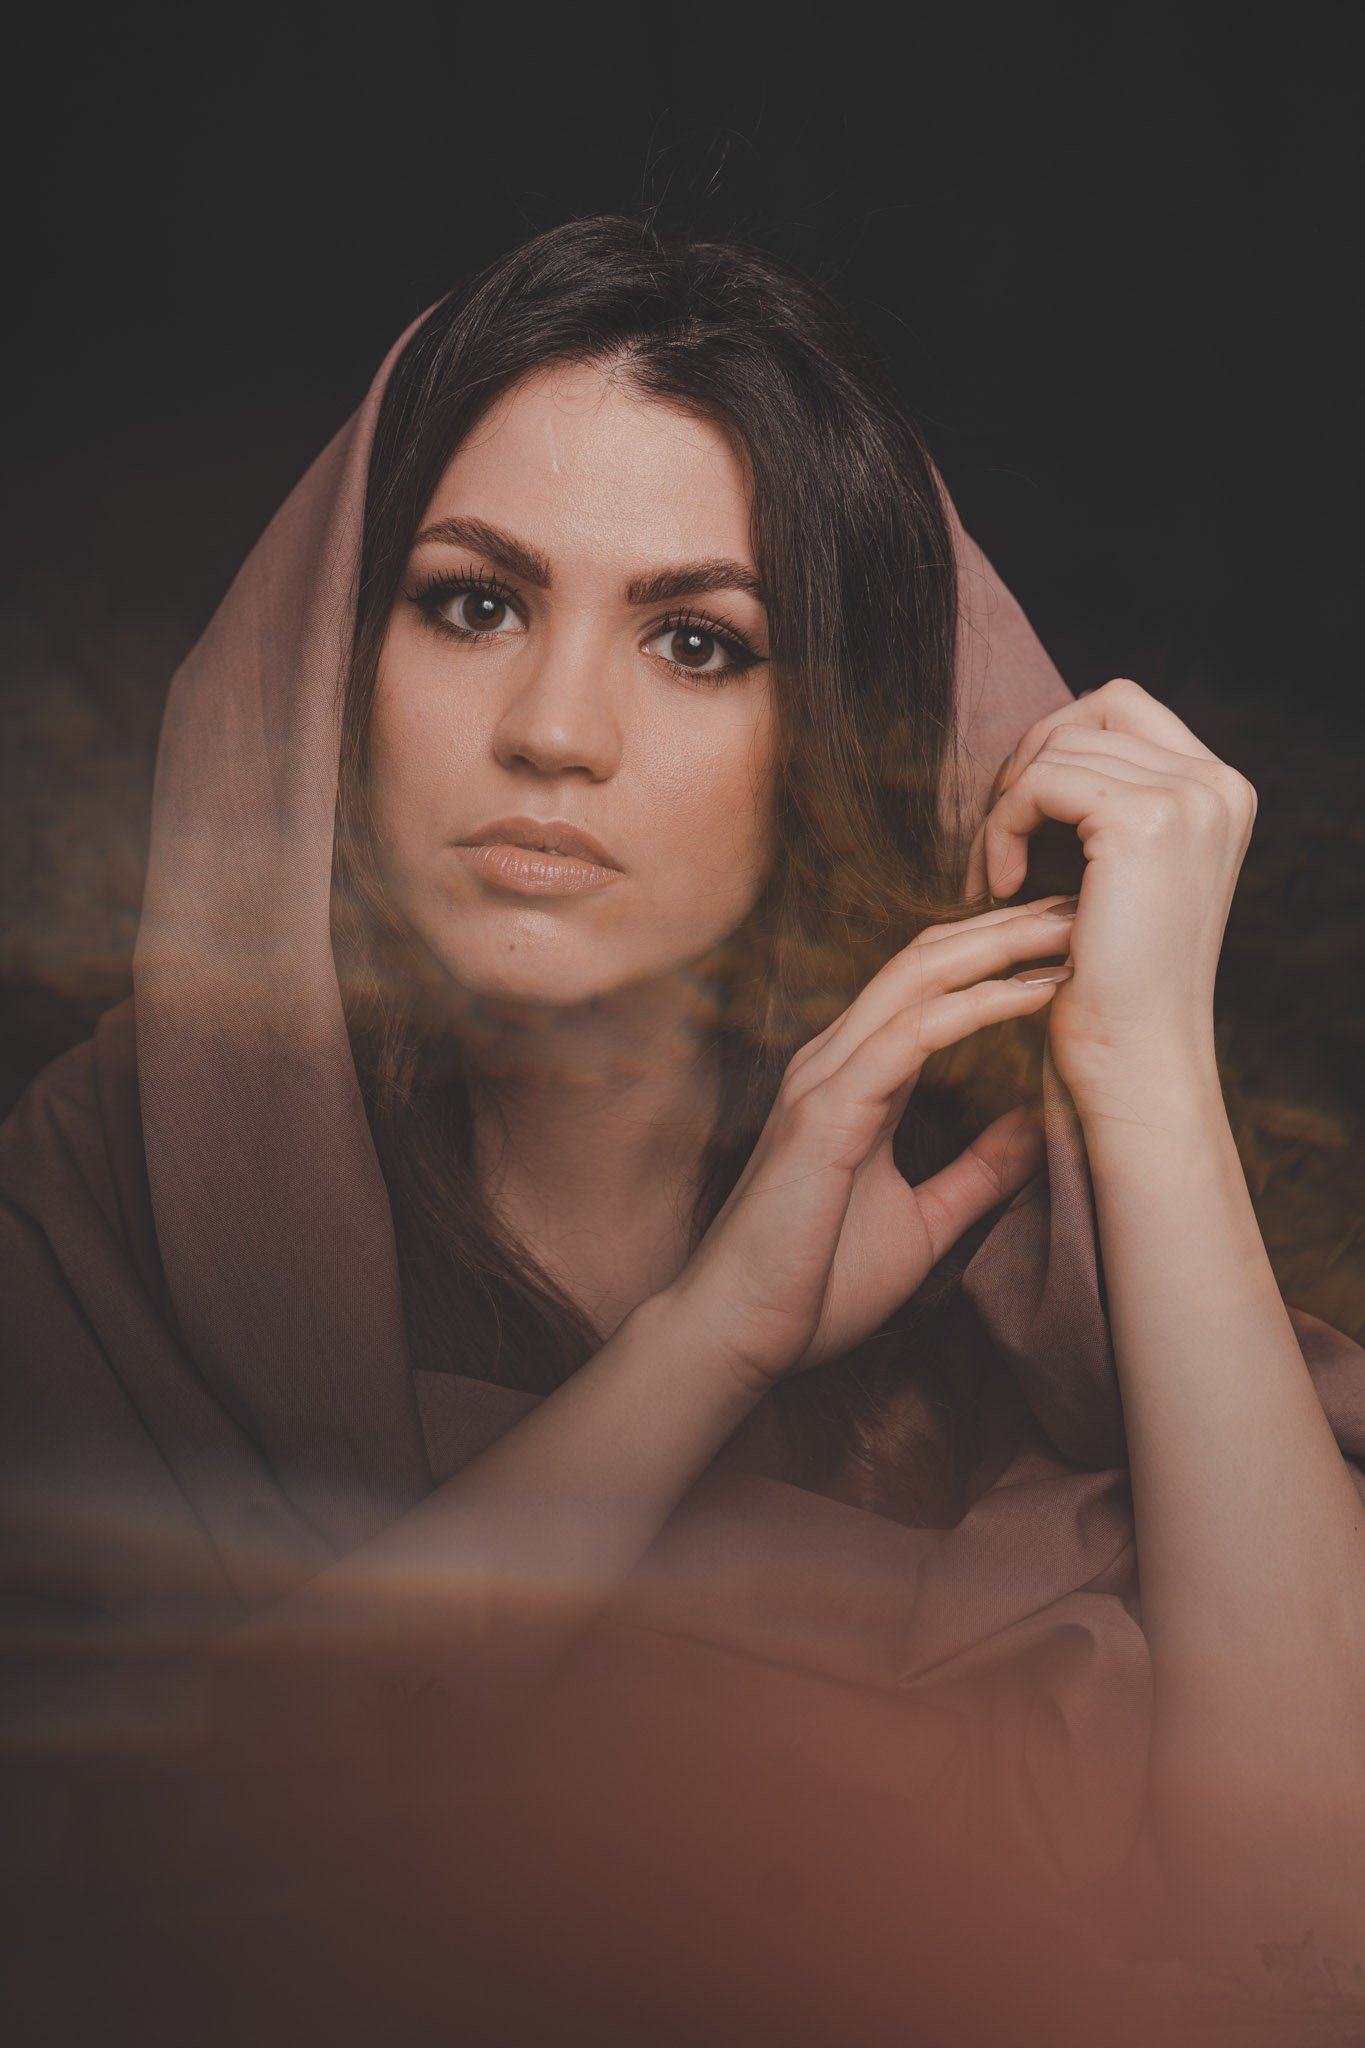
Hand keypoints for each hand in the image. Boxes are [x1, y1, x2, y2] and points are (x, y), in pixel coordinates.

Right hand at [661, 899, 1077, 1393]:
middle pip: (924, 962)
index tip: (1067, 944)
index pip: (927, 989)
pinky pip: (910, 1036)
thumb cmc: (815, 1282)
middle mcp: (834, 1061)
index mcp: (854, 1080)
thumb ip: (977, 1172)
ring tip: (1069, 928)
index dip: (993, 956)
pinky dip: (975, 1007)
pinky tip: (1032, 993)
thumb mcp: (923, 1220)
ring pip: (917, 980)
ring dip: (998, 949)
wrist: (742, 1331)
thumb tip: (1040, 1130)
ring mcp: (824, 1079)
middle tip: (1080, 905)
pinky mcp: (826, 1110)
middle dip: (1004, 929)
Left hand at [964, 678, 1256, 1112]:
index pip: (1121, 706)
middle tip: (995, 841)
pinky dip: (1000, 828)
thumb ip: (1112, 801)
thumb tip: (1045, 741)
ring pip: (1056, 748)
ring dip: (1004, 808)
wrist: (1135, 1055)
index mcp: (1222, 791)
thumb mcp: (1126, 874)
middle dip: (1026, 768)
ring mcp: (1189, 797)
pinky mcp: (1142, 820)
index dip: (1055, 745)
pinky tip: (998, 887)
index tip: (1021, 816)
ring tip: (994, 877)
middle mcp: (1220, 784)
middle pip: (1088, 714)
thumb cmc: (1116, 978)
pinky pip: (1038, 783)